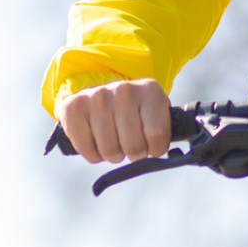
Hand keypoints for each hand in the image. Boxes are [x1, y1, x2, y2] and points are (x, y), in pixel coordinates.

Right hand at [56, 78, 171, 163]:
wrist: (97, 93)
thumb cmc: (133, 111)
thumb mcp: (155, 111)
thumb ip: (166, 131)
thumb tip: (175, 157)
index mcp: (149, 90)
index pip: (157, 134)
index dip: (155, 149)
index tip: (151, 147)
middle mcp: (123, 90)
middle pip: (134, 147)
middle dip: (134, 155)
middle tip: (130, 146)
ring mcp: (96, 97)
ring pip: (110, 151)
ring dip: (113, 155)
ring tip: (113, 142)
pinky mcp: (72, 108)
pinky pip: (87, 150)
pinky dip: (93, 155)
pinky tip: (96, 142)